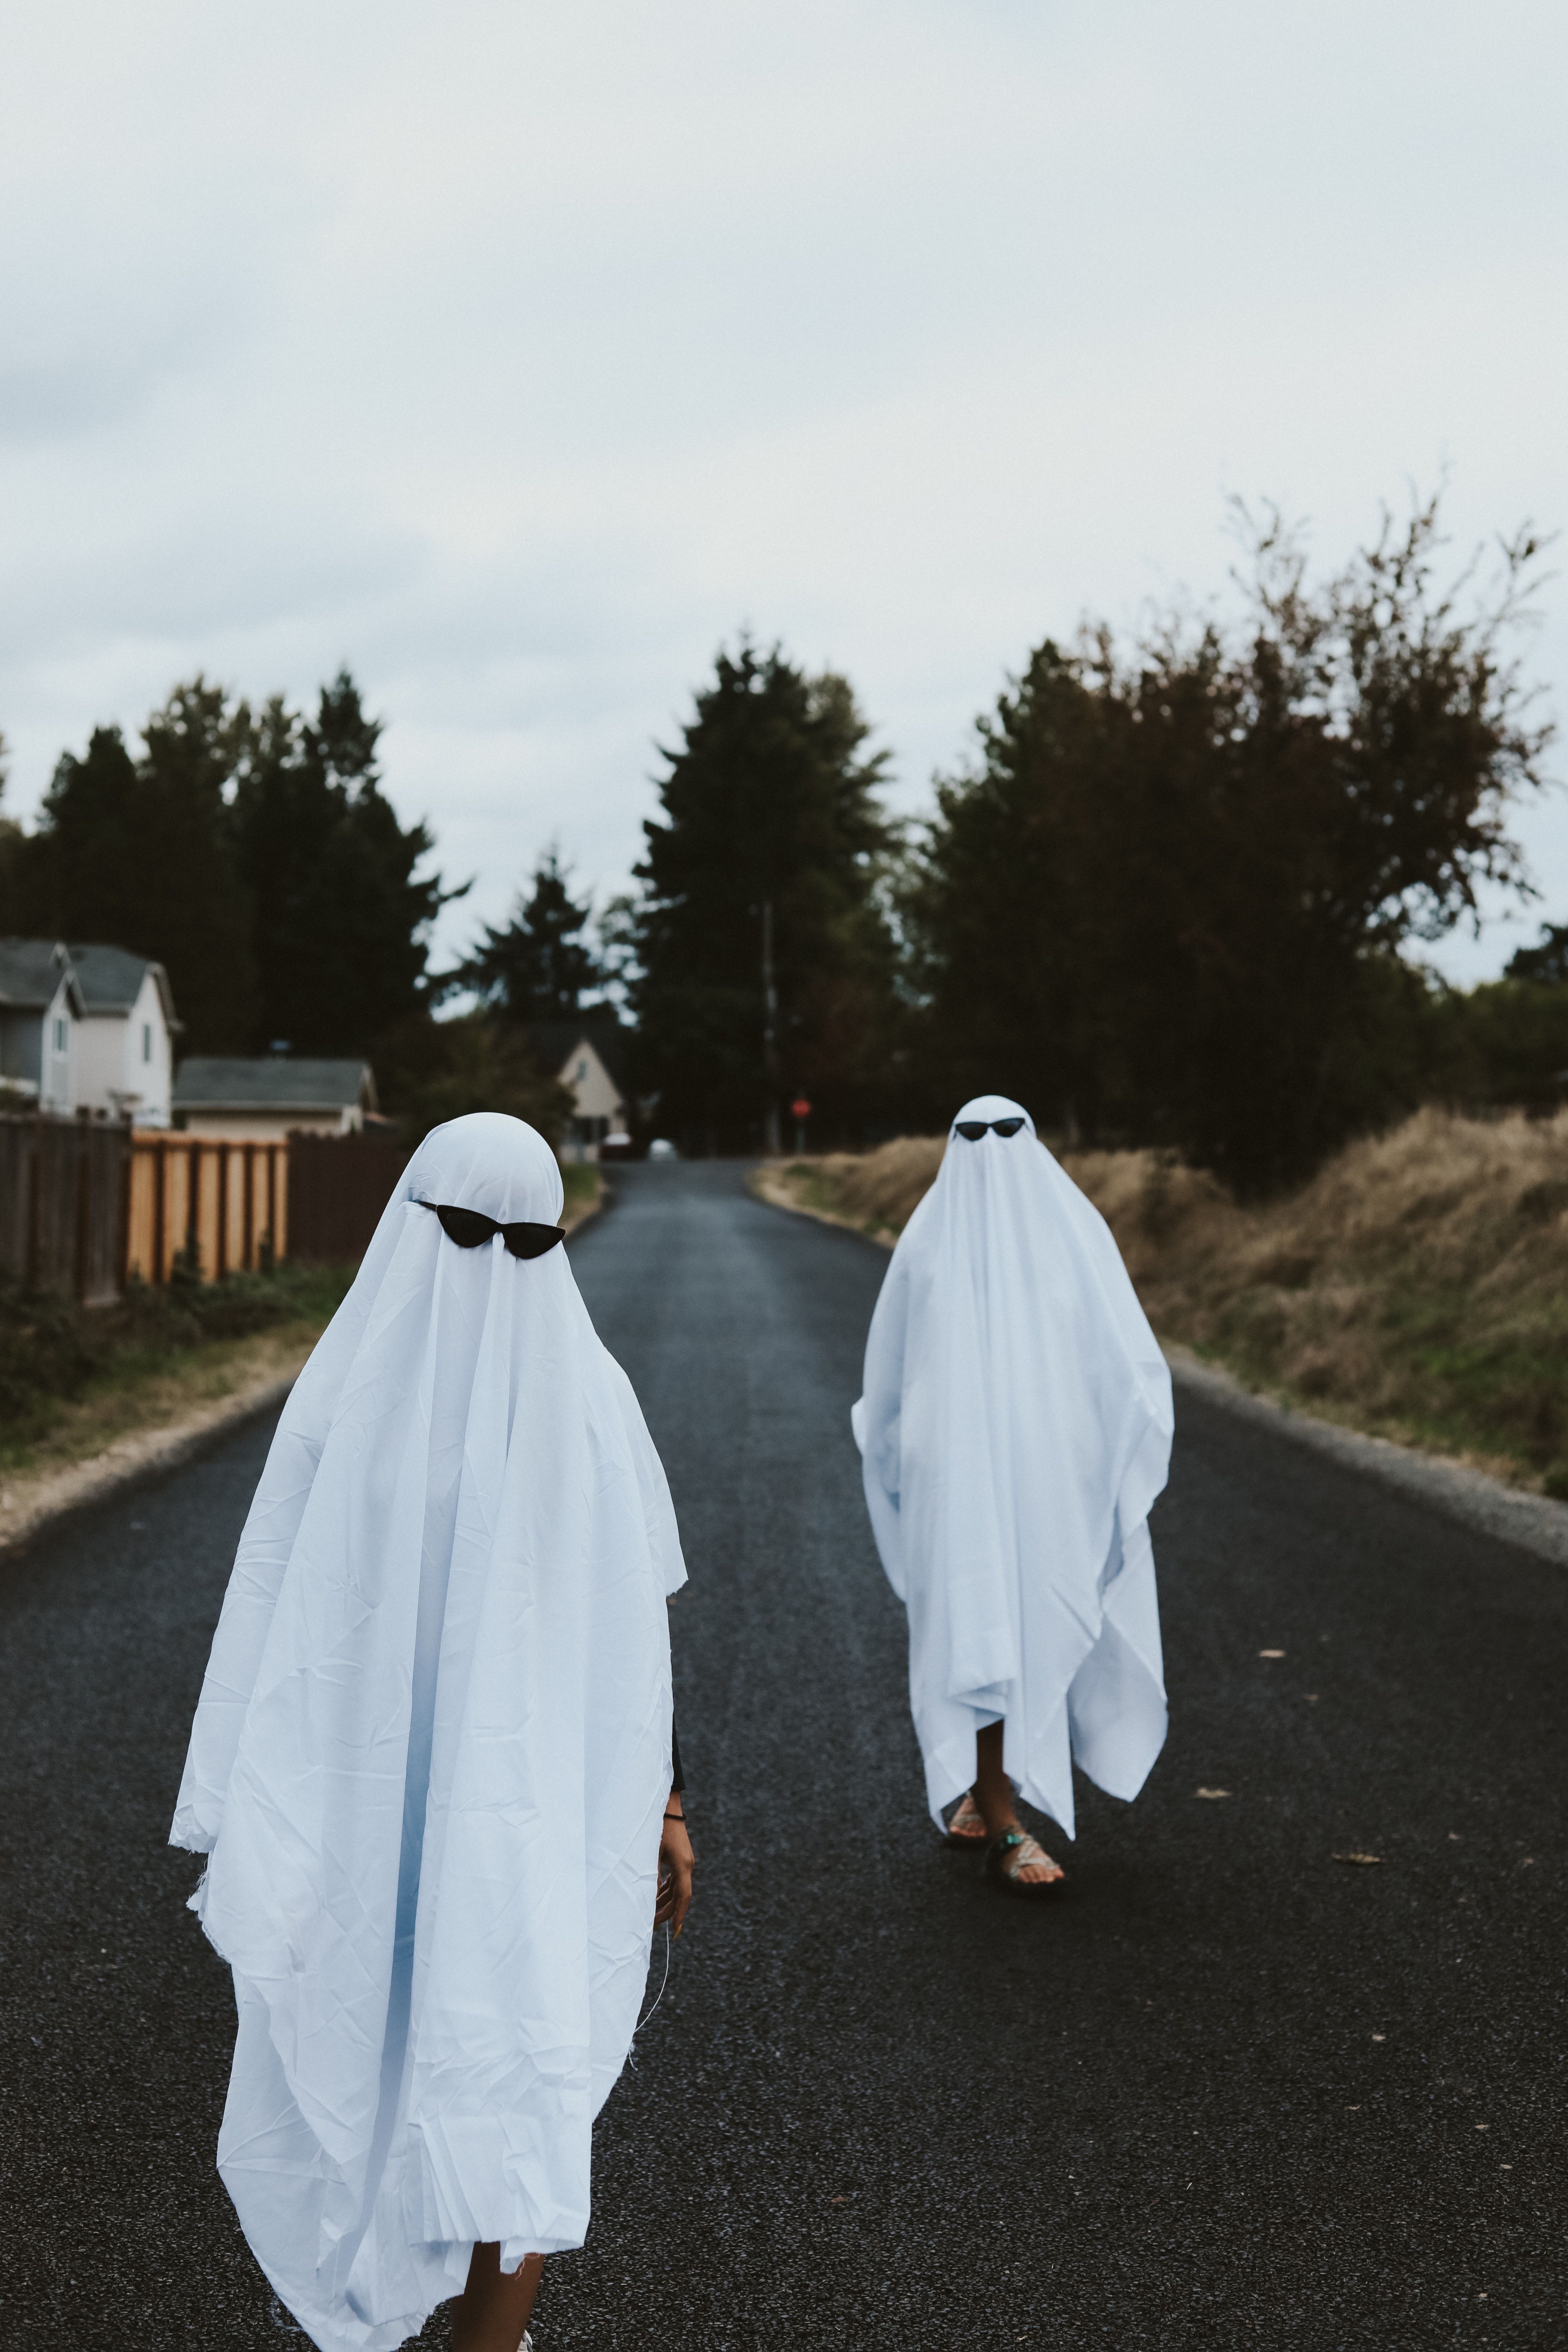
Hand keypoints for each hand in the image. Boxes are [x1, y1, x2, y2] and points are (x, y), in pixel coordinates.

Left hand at [655, 1796, 693, 1935]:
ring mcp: (685, 1861)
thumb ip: (651, 1877)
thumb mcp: (651, 1853)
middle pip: (680, 1895)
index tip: (675, 1930)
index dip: (679, 1914)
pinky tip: (656, 1896)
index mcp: (683, 1865)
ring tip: (652, 1915)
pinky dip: (666, 1890)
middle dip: (668, 1911)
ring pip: (677, 1888)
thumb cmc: (657, 1828)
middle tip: (654, 1926)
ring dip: (666, 1901)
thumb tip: (649, 1899)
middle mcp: (687, 1865)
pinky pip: (675, 1879)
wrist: (667, 1806)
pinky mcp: (680, 1857)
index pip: (683, 1896)